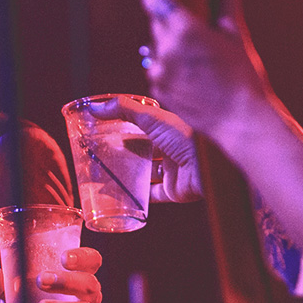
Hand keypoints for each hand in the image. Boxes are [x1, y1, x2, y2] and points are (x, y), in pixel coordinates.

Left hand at [0, 246, 102, 302]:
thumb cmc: (29, 302)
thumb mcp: (14, 289)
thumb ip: (2, 282)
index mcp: (76, 275)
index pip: (92, 260)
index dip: (83, 257)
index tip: (64, 257)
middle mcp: (85, 297)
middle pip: (90, 284)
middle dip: (67, 281)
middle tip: (40, 280)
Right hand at [86, 99, 201, 202]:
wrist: (207, 167)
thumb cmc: (184, 138)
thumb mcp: (152, 119)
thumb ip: (124, 110)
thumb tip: (95, 107)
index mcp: (167, 130)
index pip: (142, 127)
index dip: (124, 128)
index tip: (103, 130)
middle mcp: (170, 149)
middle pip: (143, 150)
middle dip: (124, 152)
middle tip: (101, 155)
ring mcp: (172, 170)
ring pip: (146, 173)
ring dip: (130, 175)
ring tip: (107, 176)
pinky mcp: (173, 190)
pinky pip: (153, 194)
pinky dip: (139, 195)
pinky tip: (124, 195)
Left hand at [140, 0, 276, 149]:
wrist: (240, 120)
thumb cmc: (243, 75)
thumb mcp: (236, 32)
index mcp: (185, 30)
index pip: (154, 0)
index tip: (170, 2)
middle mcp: (166, 49)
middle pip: (156, 23)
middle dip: (172, 24)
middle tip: (197, 36)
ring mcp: (158, 72)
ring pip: (156, 47)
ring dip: (170, 48)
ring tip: (197, 61)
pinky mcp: (157, 89)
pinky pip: (157, 69)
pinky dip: (169, 69)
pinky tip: (192, 78)